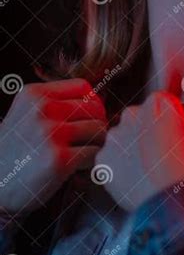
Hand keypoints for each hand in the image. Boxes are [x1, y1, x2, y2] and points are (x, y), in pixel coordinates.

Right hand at [0, 78, 106, 215]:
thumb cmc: (13, 153)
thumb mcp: (24, 115)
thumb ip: (54, 104)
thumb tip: (96, 102)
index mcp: (34, 94)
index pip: (83, 87)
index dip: (92, 102)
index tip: (89, 117)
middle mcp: (42, 109)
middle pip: (95, 108)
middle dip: (97, 124)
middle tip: (89, 140)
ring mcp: (51, 133)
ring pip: (99, 130)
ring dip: (96, 144)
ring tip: (82, 153)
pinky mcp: (59, 159)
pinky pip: (94, 153)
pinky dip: (91, 162)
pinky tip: (77, 167)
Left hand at [93, 91, 183, 212]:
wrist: (172, 202)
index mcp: (159, 103)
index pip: (160, 103)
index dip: (167, 120)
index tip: (171, 133)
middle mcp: (132, 113)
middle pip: (137, 118)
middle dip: (145, 132)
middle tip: (158, 155)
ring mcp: (114, 136)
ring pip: (121, 139)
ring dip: (130, 150)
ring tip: (146, 171)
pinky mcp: (103, 159)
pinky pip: (110, 160)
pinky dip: (118, 168)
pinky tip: (134, 180)